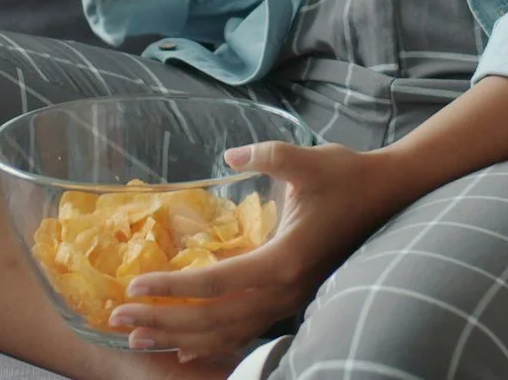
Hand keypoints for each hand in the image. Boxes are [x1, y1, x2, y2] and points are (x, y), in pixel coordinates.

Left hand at [105, 140, 416, 361]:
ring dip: (180, 339)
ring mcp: (289, 302)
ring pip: (227, 334)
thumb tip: (232, 157)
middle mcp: (284, 291)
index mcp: (283, 260)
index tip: (135, 286)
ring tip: (138, 340)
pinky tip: (182, 352)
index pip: (216, 283)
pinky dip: (211, 346)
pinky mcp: (291, 302)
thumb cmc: (346, 176)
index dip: (173, 288)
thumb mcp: (308, 160)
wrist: (387, 196)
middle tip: (120, 319)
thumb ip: (269, 156)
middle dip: (164, 321)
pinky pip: (246, 334)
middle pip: (214, 319)